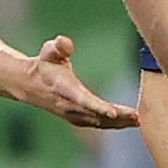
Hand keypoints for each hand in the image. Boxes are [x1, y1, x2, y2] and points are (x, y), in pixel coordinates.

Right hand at [22, 35, 138, 126]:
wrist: (30, 85)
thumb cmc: (45, 64)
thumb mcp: (49, 51)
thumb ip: (58, 46)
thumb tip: (64, 42)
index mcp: (64, 89)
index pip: (82, 99)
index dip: (97, 107)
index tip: (112, 113)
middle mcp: (69, 105)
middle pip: (95, 114)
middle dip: (117, 117)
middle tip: (136, 116)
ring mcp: (73, 115)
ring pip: (98, 122)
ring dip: (118, 123)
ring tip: (137, 121)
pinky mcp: (78, 119)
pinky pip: (98, 124)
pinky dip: (113, 125)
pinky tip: (129, 123)